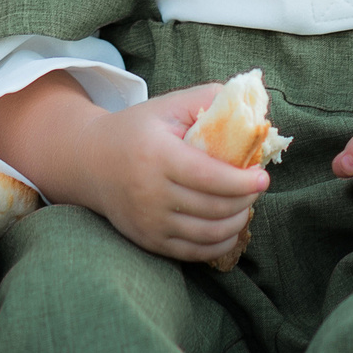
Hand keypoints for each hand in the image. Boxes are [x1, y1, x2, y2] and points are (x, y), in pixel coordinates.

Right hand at [0, 74, 270, 263]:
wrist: (90, 161)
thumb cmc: (137, 130)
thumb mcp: (167, 105)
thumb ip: (208, 100)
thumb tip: (250, 109)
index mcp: (156, 156)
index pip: (209, 177)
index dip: (242, 182)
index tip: (262, 177)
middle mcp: (150, 193)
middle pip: (213, 207)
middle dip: (244, 200)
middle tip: (255, 187)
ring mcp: (149, 221)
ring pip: (208, 233)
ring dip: (236, 222)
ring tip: (245, 205)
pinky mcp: (149, 240)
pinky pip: (194, 252)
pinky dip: (219, 243)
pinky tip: (229, 227)